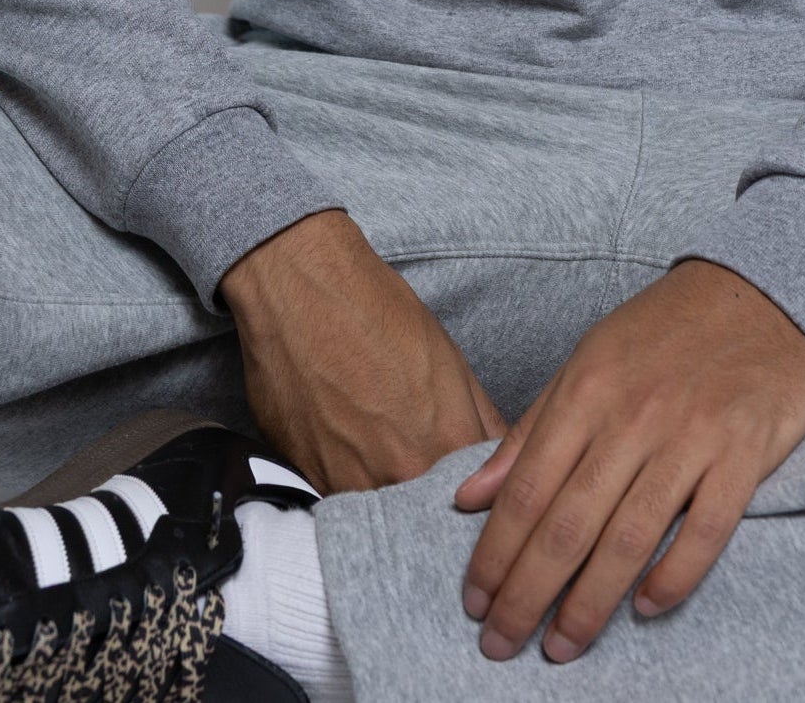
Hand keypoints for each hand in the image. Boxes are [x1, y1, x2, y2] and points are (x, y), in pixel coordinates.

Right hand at [220, 207, 506, 491]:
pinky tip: (352, 452)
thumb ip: (481, 418)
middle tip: (431, 480)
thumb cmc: (375, 310)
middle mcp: (399, 473)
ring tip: (386, 459)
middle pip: (430, 515)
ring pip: (383, 516)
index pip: (481, 499)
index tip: (477, 492)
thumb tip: (504, 456)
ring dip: (392, 501)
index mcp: (445, 442)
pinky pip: (340, 502)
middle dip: (437, 507)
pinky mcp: (305, 478)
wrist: (301, 289)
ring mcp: (349, 481)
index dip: (481, 497)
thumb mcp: (449, 357)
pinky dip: (351, 488)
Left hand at [452, 256, 804, 662]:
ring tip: (562, 646)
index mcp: (588, 390)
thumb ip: (532, 430)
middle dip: (528, 594)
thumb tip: (470, 496)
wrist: (758, 291)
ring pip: (629, 538)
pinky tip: (646, 610)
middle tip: (503, 645)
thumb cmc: (664, 332)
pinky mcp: (744, 452)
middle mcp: (633, 415)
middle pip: (569, 524)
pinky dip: (674, 578)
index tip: (474, 602)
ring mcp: (692, 434)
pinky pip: (706, 530)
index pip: (527, 489)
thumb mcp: (588, 361)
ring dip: (590, 604)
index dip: (496, 553)